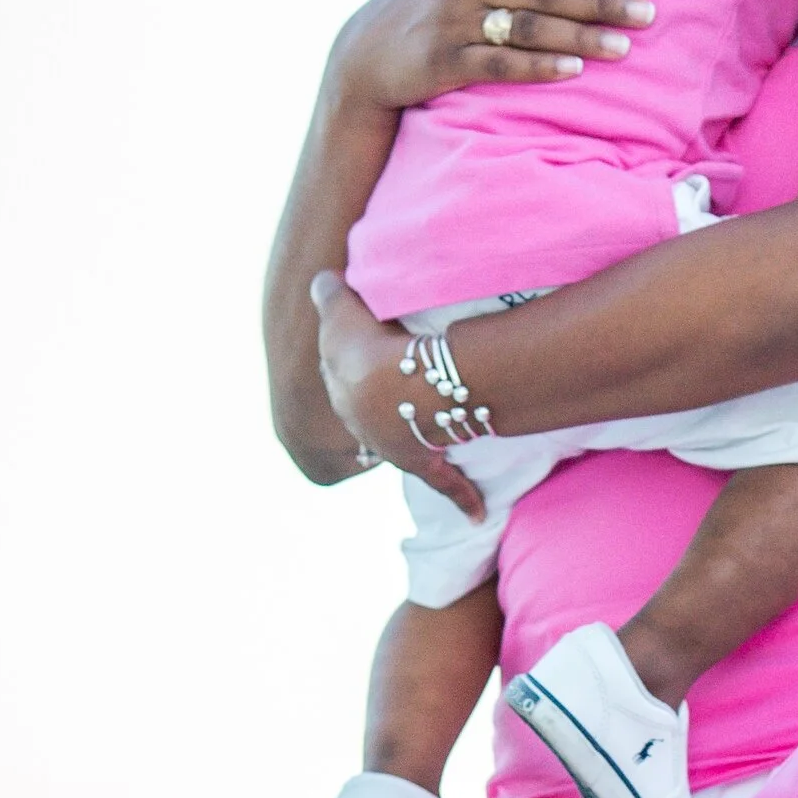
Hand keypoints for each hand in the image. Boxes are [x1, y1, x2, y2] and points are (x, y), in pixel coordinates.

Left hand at [312, 272, 484, 517]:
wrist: (400, 389)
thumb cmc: (370, 346)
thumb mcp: (342, 309)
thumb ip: (328, 293)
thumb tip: (321, 281)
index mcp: (340, 390)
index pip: (339, 373)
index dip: (349, 354)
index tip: (362, 341)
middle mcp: (362, 424)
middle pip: (364, 409)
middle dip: (373, 398)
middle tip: (394, 377)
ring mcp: (393, 445)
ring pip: (397, 443)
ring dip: (406, 438)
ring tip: (421, 428)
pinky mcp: (426, 461)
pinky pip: (445, 483)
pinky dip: (463, 498)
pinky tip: (475, 515)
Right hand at [329, 0, 653, 112]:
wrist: (364, 54)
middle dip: (600, 1)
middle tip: (648, 13)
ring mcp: (453, 21)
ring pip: (528, 27)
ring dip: (579, 37)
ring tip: (624, 47)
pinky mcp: (442, 61)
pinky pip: (499, 64)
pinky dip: (537, 66)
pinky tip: (573, 71)